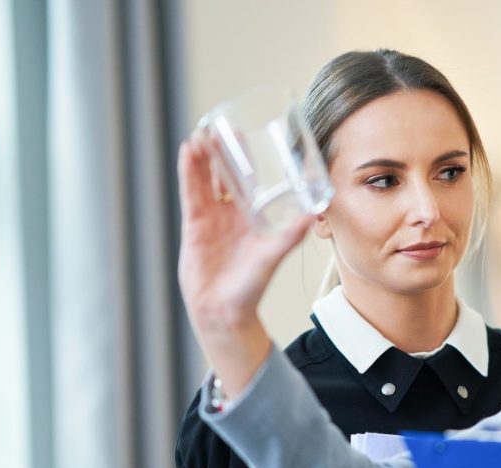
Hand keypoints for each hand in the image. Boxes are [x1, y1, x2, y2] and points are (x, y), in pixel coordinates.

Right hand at [176, 137, 312, 396]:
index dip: (251, 158)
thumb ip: (289, 236)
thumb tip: (311, 216)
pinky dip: (190, 172)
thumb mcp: (272, 256)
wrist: (222, 310)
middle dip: (225, 150)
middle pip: (228, 174)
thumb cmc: (252, 287)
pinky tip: (188, 151)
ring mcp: (213, 216)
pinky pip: (192, 192)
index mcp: (256, 216)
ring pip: (208, 178)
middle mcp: (234, 213)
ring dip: (206, 157)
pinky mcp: (195, 223)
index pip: (254, 180)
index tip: (251, 134)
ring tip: (205, 132)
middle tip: (223, 124)